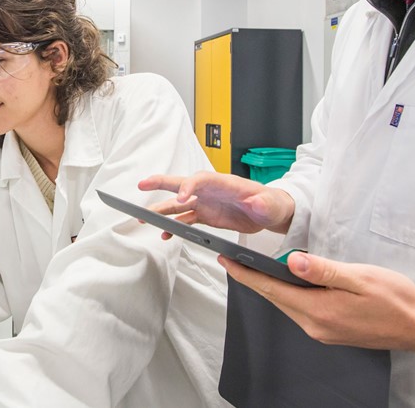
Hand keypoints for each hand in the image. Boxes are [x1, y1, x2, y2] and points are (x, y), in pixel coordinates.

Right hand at [138, 171, 295, 236]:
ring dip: (161, 210)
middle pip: (181, 184)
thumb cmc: (271, 203)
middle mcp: (210, 191)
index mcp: (223, 183)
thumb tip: (255, 201)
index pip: (201, 179)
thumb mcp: (271, 204)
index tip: (180, 198)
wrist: (270, 212)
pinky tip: (165, 234)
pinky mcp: (206, 215)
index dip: (188, 186)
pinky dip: (174, 227)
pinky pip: (185, 220)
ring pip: (178, 205)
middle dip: (161, 183)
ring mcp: (206, 203)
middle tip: (142, 184)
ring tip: (144, 218)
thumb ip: (263, 203)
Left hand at [220, 252, 414, 360]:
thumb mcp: (360, 277)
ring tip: (253, 267)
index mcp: (319, 310)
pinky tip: (288, 282)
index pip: (272, 289)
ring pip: (287, 304)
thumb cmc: (395, 299)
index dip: (246, 274)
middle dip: (252, 278)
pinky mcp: (331, 331)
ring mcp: (322, 331)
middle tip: (232, 260)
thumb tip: (291, 262)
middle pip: (275, 298)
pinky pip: (300, 310)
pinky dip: (288, 295)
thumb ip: (324, 271)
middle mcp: (315, 325)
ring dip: (270, 287)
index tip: (226, 261)